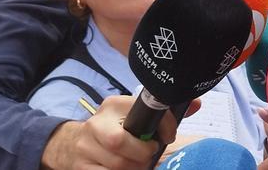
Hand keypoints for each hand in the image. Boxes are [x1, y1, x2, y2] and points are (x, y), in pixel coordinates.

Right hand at [42, 96, 175, 169]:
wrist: (72, 144)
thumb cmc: (114, 128)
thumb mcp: (135, 115)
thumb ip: (164, 112)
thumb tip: (196, 104)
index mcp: (112, 105)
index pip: (141, 115)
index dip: (162, 127)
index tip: (168, 137)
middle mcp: (95, 124)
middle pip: (119, 142)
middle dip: (142, 153)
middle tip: (149, 154)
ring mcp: (85, 147)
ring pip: (117, 165)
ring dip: (136, 167)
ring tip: (140, 163)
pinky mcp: (81, 167)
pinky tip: (127, 169)